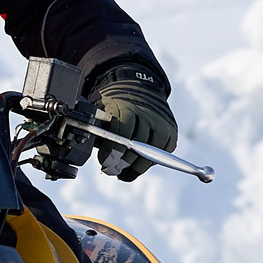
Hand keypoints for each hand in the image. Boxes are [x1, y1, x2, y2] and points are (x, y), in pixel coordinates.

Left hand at [84, 62, 177, 180]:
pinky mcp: (171, 130)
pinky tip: (137, 165)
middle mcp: (147, 113)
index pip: (122, 131)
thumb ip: (98, 127)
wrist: (139, 89)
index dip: (113, 150)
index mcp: (127, 106)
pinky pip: (163, 152)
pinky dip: (150, 162)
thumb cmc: (117, 104)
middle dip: (123, 162)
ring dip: (136, 167)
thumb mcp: (103, 110)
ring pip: (152, 153)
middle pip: (137, 145)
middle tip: (111, 170)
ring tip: (122, 173)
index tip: (106, 163)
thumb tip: (90, 149)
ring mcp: (161, 122)